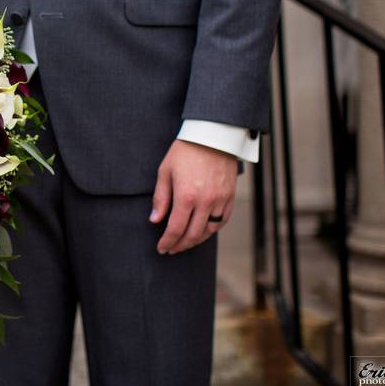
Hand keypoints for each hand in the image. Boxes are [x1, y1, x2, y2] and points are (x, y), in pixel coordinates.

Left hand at [151, 139, 236, 254]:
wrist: (212, 135)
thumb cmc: (185, 151)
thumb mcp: (165, 171)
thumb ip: (160, 198)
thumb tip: (155, 220)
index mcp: (186, 196)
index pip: (175, 229)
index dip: (167, 242)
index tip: (161, 248)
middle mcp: (205, 202)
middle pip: (192, 234)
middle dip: (180, 245)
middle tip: (171, 249)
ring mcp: (220, 200)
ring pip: (209, 231)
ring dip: (196, 240)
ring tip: (185, 243)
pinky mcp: (229, 196)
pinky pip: (222, 221)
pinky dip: (212, 230)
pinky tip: (203, 232)